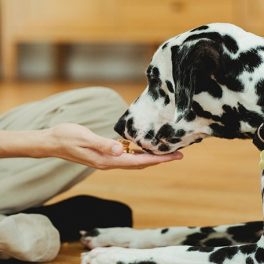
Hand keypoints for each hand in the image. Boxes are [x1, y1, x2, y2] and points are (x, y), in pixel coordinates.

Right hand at [47, 123, 182, 169]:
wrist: (53, 142)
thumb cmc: (67, 137)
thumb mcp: (84, 138)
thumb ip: (102, 145)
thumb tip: (121, 150)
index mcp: (107, 160)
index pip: (138, 161)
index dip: (157, 160)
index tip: (174, 157)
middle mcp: (109, 163)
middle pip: (140, 163)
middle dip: (159, 160)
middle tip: (177, 155)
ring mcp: (107, 160)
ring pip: (134, 162)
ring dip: (151, 158)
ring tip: (165, 153)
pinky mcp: (104, 155)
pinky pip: (126, 158)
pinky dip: (138, 155)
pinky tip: (143, 149)